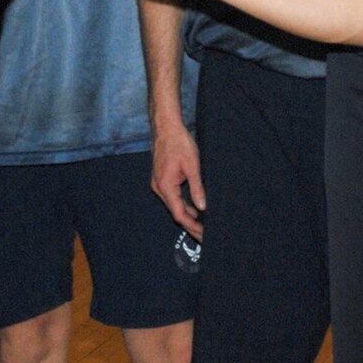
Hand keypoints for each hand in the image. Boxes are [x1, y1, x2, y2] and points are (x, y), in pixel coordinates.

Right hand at [150, 116, 204, 237]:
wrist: (166, 127)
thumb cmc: (179, 143)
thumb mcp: (193, 166)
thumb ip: (197, 188)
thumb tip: (202, 207)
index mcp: (165, 186)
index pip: (178, 214)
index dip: (191, 226)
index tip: (203, 234)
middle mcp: (159, 187)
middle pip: (175, 212)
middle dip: (190, 224)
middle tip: (204, 235)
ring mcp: (158, 183)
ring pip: (173, 205)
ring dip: (187, 215)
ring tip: (202, 225)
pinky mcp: (162, 179)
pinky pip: (172, 196)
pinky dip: (183, 204)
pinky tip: (194, 208)